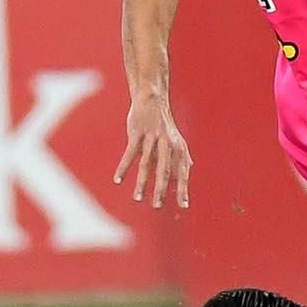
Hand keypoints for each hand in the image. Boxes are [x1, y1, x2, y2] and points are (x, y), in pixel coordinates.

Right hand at [114, 93, 192, 208]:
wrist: (152, 100)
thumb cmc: (163, 123)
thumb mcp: (176, 138)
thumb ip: (182, 155)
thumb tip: (188, 169)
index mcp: (178, 147)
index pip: (182, 172)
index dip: (183, 188)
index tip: (183, 205)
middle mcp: (167, 144)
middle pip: (164, 170)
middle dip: (160, 189)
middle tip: (156, 206)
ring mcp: (152, 138)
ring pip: (146, 164)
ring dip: (141, 182)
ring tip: (137, 199)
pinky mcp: (137, 133)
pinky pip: (130, 153)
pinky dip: (123, 167)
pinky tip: (118, 180)